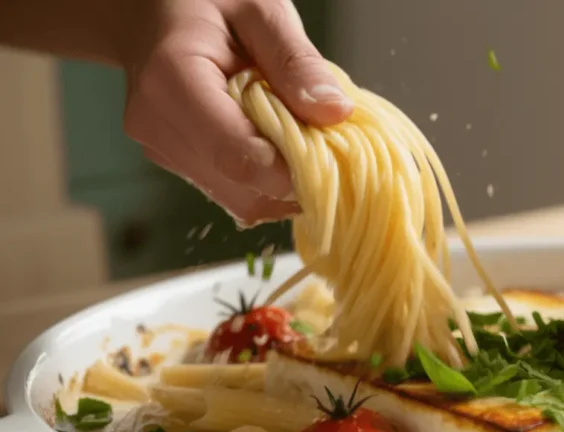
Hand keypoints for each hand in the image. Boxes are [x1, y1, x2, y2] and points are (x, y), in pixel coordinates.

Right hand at [118, 0, 352, 225]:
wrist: (148, 11)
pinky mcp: (172, 162)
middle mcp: (157, 125)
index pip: (237, 155)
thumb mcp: (260, 10)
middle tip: (323, 146)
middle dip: (293, 179)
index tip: (331, 156)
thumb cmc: (204, 1)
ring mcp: (160, 149)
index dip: (292, 171)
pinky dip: (263, 180)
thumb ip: (296, 61)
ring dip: (280, 183)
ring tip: (296, 140)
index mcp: (172, 80)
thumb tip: (336, 113)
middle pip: (241, 187)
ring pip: (239, 200)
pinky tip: (274, 145)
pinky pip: (231, 190)